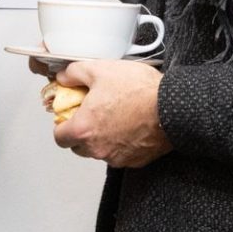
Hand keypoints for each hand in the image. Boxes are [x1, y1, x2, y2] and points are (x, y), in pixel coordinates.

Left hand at [51, 59, 171, 167]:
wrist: (173, 106)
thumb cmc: (139, 90)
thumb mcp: (100, 70)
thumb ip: (74, 74)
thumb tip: (64, 78)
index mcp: (83, 129)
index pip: (59, 138)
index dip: (62, 125)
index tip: (69, 117)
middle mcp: (97, 149)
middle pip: (78, 147)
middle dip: (81, 132)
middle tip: (92, 115)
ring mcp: (117, 157)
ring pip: (99, 151)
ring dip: (101, 138)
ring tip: (114, 117)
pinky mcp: (135, 161)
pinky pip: (120, 154)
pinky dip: (121, 143)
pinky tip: (130, 126)